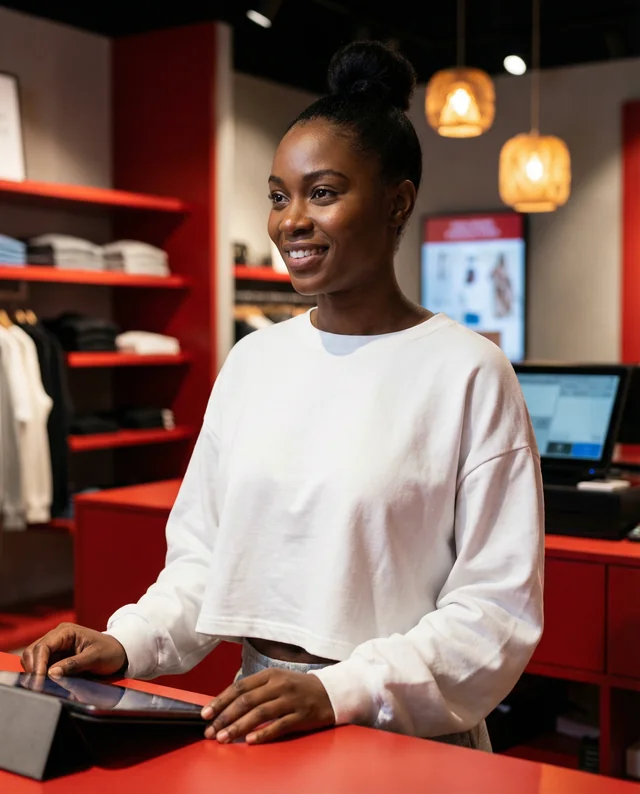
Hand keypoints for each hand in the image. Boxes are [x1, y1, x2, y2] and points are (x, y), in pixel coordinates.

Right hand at [21, 623, 126, 677]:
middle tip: (38, 687)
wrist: (119, 652)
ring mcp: (55, 646)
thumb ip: (73, 665)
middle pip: (33, 651)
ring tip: (42, 686)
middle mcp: (57, 636)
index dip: (37, 665)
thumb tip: (51, 673)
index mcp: (66, 631)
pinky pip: (40, 665)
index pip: (43, 646)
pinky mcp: (55, 657)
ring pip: (33, 658)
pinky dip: (39, 674)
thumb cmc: (109, 652)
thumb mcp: (94, 658)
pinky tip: (45, 683)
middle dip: (33, 669)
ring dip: (34, 672)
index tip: (38, 682)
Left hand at [201, 668, 334, 744]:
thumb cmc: (297, 688)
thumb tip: (227, 705)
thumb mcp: (276, 681)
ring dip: (238, 727)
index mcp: (270, 674)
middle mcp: (279, 685)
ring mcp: (290, 700)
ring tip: (223, 738)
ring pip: (260, 713)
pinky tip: (249, 741)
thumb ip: (255, 690)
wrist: (329, 692)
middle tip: (210, 731)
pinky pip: (279, 725)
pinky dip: (263, 733)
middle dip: (225, 717)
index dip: (221, 700)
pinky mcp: (301, 715)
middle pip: (247, 701)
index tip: (206, 714)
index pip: (240, 687)